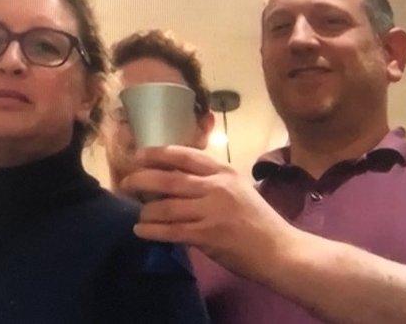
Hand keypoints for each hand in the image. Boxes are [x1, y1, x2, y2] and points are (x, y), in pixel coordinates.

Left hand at [120, 145, 302, 281]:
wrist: (280, 251)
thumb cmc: (257, 220)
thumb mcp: (238, 188)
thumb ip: (210, 180)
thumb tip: (173, 176)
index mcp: (224, 172)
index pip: (184, 155)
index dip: (157, 153)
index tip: (138, 155)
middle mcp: (216, 187)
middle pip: (167, 178)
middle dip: (140, 179)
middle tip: (125, 182)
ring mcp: (211, 211)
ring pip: (164, 206)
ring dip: (145, 211)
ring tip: (138, 214)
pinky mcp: (207, 236)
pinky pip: (170, 231)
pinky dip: (151, 231)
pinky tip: (140, 231)